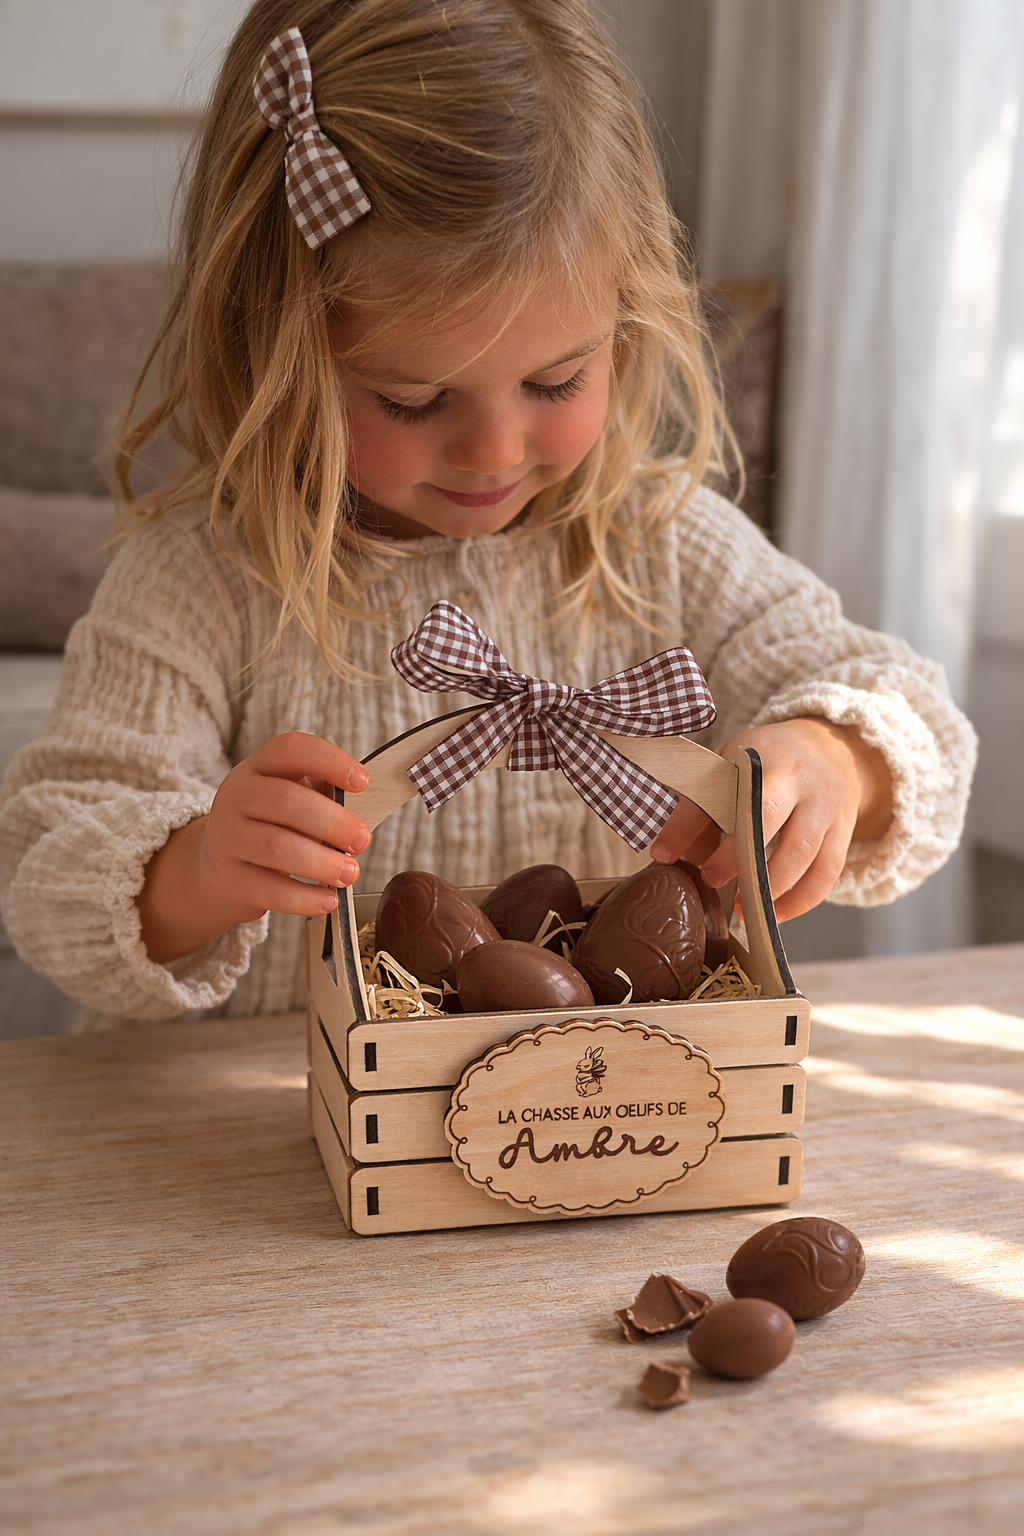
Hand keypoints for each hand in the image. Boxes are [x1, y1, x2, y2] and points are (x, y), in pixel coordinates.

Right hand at [139, 733, 370, 962]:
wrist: (216, 866)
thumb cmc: (270, 826)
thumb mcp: (289, 798)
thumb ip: (323, 795)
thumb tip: (362, 811)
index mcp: (259, 767)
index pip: (291, 749)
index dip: (329, 761)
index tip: (362, 782)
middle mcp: (237, 796)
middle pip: (287, 801)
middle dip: (333, 822)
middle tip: (362, 840)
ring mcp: (228, 838)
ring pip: (277, 847)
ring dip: (322, 862)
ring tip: (349, 873)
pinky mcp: (229, 879)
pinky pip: (270, 890)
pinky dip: (305, 897)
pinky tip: (328, 899)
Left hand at [650, 718, 892, 920]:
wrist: (831, 748)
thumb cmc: (768, 763)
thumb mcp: (729, 766)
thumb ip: (701, 806)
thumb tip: (667, 855)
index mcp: (760, 758)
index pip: (719, 789)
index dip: (691, 822)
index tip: (665, 854)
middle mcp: (797, 779)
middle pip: (768, 815)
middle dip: (737, 855)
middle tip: (710, 880)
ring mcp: (825, 806)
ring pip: (803, 850)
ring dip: (771, 886)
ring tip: (743, 907)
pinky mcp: (843, 831)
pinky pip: (827, 872)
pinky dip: (802, 899)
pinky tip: (777, 913)